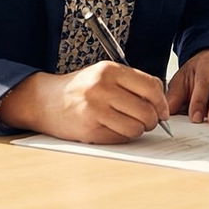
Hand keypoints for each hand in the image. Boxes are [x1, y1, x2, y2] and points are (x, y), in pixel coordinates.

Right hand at [0, 62, 169, 143]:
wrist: (45, 101)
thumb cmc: (79, 89)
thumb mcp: (103, 75)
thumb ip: (131, 84)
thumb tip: (161, 104)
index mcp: (109, 70)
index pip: (151, 86)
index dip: (162, 102)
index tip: (163, 110)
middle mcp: (102, 88)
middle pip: (147, 110)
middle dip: (153, 120)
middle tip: (148, 121)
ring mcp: (95, 110)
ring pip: (137, 128)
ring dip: (138, 130)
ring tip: (129, 125)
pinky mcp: (90, 130)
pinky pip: (121, 138)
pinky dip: (123, 137)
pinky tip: (113, 129)